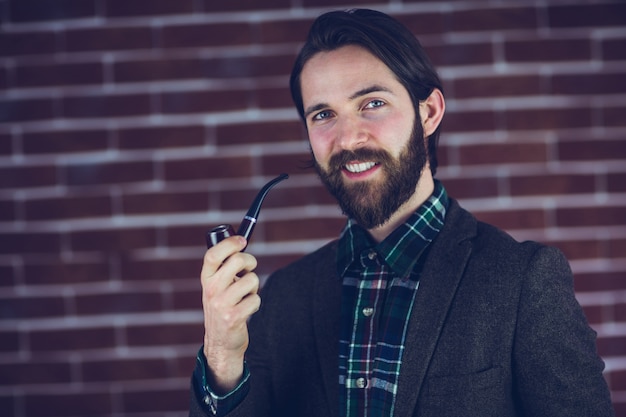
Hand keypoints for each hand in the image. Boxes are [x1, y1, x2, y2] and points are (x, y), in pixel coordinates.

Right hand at [200, 235, 260, 393]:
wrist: (220, 343)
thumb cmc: (223, 308)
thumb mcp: (217, 287)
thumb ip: (224, 268)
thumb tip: (240, 243)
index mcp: (206, 279)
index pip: (213, 254)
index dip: (229, 243)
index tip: (242, 240)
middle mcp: (211, 290)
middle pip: (237, 260)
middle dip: (250, 262)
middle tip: (250, 269)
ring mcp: (221, 304)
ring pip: (252, 280)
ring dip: (254, 287)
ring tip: (245, 296)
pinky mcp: (233, 317)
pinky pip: (255, 299)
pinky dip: (255, 303)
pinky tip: (246, 310)